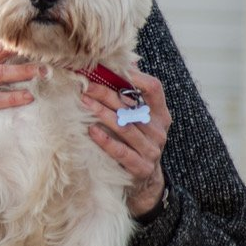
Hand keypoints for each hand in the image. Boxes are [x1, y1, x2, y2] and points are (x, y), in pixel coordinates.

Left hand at [81, 69, 170, 216]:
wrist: (145, 182)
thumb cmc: (135, 141)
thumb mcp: (138, 118)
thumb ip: (132, 94)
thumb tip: (123, 63)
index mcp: (160, 114)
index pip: (155, 89)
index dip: (137, 77)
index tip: (114, 68)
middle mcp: (159, 131)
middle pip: (133, 107)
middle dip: (107, 93)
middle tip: (86, 85)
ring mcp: (152, 150)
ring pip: (126, 127)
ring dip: (103, 113)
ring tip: (85, 102)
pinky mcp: (141, 167)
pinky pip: (122, 152)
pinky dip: (106, 140)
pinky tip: (91, 130)